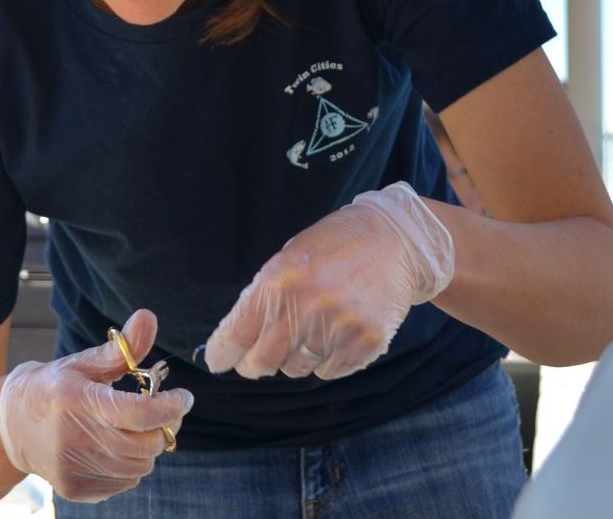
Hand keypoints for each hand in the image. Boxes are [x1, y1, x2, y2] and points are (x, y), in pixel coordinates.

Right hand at [0, 309, 193, 502]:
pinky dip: (131, 464)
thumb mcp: (84, 362)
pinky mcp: (75, 489)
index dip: (169, 407)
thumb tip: (149, 317)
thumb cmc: (55, 387)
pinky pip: (124, 483)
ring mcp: (73, 469)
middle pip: (144, 444)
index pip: (138, 413)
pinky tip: (118, 445)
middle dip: (164, 426)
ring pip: (139, 467)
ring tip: (138, 426)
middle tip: (165, 410)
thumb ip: (122, 347)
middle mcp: (73, 439)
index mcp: (76, 400)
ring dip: (148, 446)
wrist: (12, 426)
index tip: (184, 397)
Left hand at [204, 181, 454, 380]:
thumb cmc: (332, 247)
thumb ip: (262, 297)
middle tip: (256, 359)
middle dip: (254, 364)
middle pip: (262, 362)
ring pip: (296, 369)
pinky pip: (329, 371)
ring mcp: (339, 328)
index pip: (238, 332)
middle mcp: (306, 307)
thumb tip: (234, 341)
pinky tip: (335, 331)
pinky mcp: (366, 344)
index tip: (218, 361)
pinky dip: (325, 359)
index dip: (222, 352)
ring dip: (293, 357)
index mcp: (278, 280)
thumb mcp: (287, 259)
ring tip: (310, 326)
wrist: (394, 241)